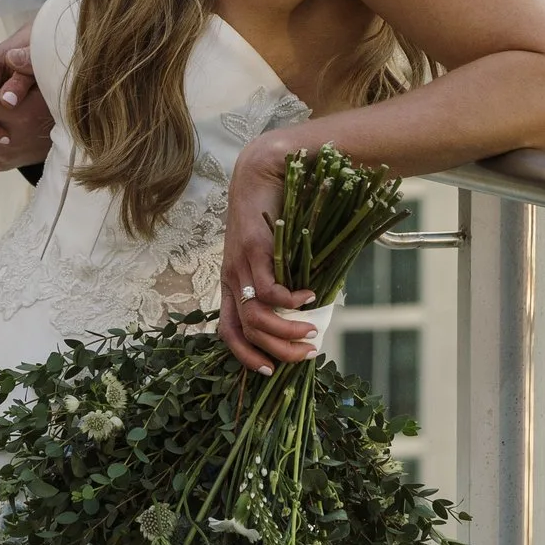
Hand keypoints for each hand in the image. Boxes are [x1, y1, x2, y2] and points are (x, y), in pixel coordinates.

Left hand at [217, 138, 318, 375]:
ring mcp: (240, 265)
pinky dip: (289, 300)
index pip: (228, 332)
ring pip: (255, 315)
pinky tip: (309, 298)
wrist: (262, 172)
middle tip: (304, 355)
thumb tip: (316, 311)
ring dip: (283, 331)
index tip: (268, 372)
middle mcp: (231, 278)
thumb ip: (289, 283)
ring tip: (310, 333)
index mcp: (232, 284)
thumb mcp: (279, 257)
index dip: (244, 356)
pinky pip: (268, 287)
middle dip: (274, 352)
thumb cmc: (275, 216)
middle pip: (244, 331)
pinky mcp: (254, 250)